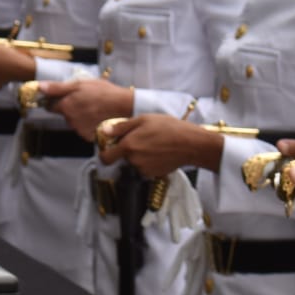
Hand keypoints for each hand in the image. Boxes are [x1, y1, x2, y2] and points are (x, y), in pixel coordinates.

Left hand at [41, 78, 134, 140]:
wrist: (122, 106)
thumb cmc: (102, 92)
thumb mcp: (79, 84)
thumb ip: (57, 87)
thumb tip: (39, 87)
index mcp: (65, 106)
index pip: (50, 106)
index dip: (57, 100)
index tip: (67, 97)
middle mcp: (69, 120)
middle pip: (63, 114)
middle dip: (70, 108)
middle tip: (85, 100)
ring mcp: (78, 129)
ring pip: (73, 122)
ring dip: (79, 116)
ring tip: (93, 108)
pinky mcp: (88, 136)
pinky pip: (83, 130)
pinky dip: (88, 125)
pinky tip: (96, 118)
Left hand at [99, 115, 222, 175]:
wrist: (190, 143)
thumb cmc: (168, 128)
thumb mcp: (143, 120)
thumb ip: (121, 127)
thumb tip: (104, 131)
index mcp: (128, 146)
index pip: (105, 157)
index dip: (105, 153)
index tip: (109, 148)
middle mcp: (133, 160)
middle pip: (123, 158)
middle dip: (128, 151)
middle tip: (142, 139)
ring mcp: (143, 169)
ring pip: (135, 163)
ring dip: (140, 156)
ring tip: (154, 144)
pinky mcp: (153, 174)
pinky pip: (145, 168)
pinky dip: (149, 162)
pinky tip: (159, 153)